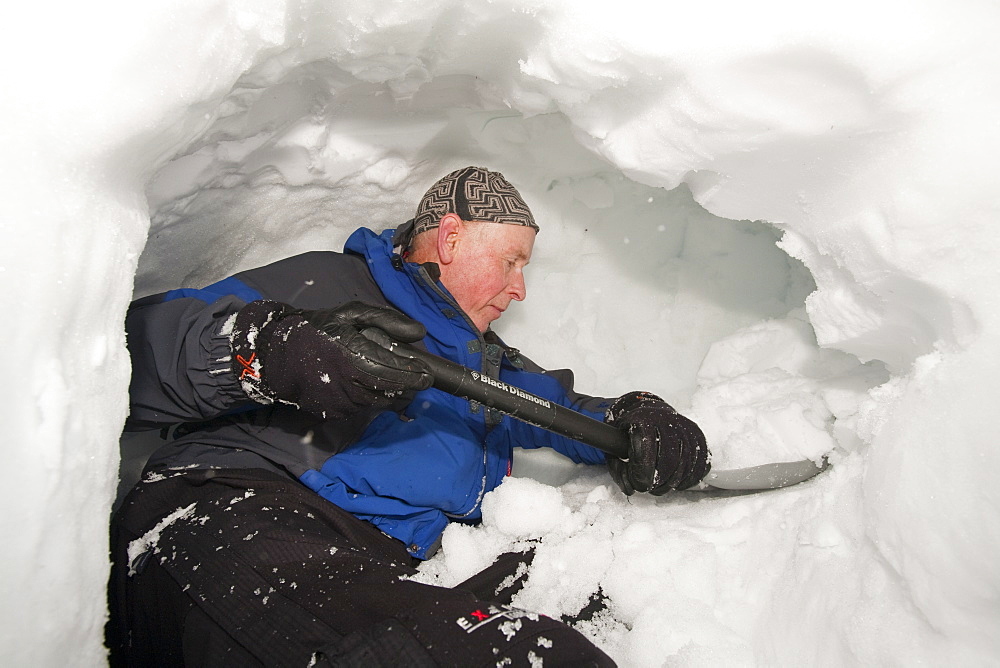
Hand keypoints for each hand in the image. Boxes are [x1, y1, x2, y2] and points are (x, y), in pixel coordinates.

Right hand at [230, 300, 431, 418]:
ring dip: (392, 394)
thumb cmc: (319, 330)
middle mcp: (351, 383)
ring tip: (394, 380)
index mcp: (357, 357)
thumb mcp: (352, 314)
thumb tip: (419, 333)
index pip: (398, 374)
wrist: (277, 355)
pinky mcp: (335, 413)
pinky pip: (363, 408)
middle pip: (394, 393)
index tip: (427, 374)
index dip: (417, 376)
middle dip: (409, 387)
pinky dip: (371, 398)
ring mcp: (343, 402)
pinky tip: (366, 384)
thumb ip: (387, 320)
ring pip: (380, 403)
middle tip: (416, 379)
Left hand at [605, 391, 710, 494]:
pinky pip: (701, 462)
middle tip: (650, 488)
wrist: (647, 411)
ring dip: (673, 482)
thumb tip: (631, 488)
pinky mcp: (697, 434)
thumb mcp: (614, 446)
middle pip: (669, 458)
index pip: (645, 449)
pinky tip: (678, 482)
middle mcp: (666, 419)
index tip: (638, 483)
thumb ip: (619, 470)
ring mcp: (684, 426)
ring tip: (661, 486)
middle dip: (659, 481)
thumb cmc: (630, 432)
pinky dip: (690, 478)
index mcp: (642, 419)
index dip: (642, 473)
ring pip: (686, 462)